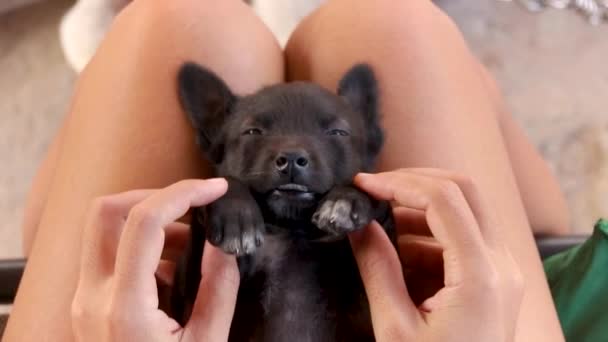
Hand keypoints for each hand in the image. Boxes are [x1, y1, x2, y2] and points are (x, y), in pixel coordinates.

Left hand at [71, 179, 239, 341]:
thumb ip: (219, 290)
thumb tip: (223, 242)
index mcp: (125, 306)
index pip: (145, 223)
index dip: (184, 194)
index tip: (216, 189)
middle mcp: (93, 297)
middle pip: (106, 212)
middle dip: (154, 196)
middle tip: (193, 206)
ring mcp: (84, 300)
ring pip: (104, 230)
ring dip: (149, 223)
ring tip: (192, 247)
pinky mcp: (87, 305)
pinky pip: (108, 256)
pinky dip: (142, 247)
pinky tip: (173, 272)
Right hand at [349, 169, 523, 341]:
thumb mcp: (395, 328)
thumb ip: (377, 268)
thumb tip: (358, 224)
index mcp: (480, 275)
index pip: (444, 200)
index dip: (399, 184)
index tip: (363, 186)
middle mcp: (501, 265)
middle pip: (464, 191)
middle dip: (414, 183)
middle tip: (374, 190)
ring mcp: (502, 270)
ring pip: (465, 209)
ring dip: (419, 210)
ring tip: (380, 227)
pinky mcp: (493, 279)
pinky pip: (463, 237)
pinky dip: (429, 235)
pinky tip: (400, 253)